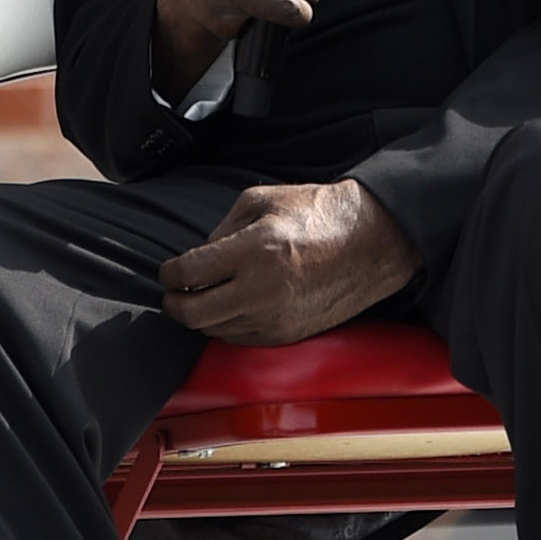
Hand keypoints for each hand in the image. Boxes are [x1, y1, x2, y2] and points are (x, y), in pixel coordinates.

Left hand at [160, 180, 419, 344]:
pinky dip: (227, 324)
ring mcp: (275, 317)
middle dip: (174, 302)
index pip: (188, 273)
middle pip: (191, 313)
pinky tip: (234, 304)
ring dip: (202, 313)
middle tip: (175, 291)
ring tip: (207, 295)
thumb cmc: (319, 213)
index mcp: (255, 249)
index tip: (169, 270)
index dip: (168, 273)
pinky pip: (238, 338)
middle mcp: (262, 289)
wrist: (372, 241)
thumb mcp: (262, 201)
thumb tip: (196, 259)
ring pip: (212, 329)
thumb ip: (221, 229)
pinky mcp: (287, 334)